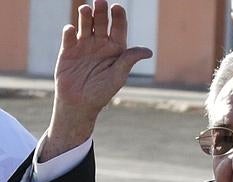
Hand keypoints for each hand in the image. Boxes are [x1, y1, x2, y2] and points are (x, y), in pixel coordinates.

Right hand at [42, 0, 151, 160]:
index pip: (118, 28)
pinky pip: (69, 38)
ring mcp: (84, 46)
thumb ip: (129, 60)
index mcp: (116, 49)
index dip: (118, 17)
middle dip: (101, 12)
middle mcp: (100, 44)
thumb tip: (148, 51)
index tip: (117, 7)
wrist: (80, 104)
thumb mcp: (118, 76)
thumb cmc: (103, 91)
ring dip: (85, 17)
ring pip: (85, 26)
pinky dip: (69, 32)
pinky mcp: (68, 51)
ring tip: (86, 9)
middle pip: (101, 23)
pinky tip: (71, 29)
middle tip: (100, 2)